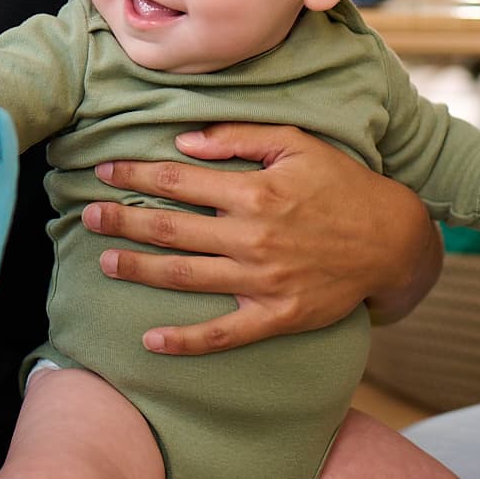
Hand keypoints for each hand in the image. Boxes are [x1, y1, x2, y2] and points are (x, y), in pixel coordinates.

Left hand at [83, 123, 440, 355]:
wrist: (392, 242)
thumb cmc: (342, 185)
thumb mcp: (298, 143)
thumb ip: (240, 137)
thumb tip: (183, 142)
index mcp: (255, 190)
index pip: (178, 180)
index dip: (136, 175)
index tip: (104, 172)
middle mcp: (253, 236)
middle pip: (171, 228)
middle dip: (124, 221)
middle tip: (87, 216)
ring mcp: (263, 280)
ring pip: (186, 277)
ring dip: (139, 270)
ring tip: (106, 262)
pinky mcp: (277, 316)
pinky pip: (224, 334)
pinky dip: (185, 341)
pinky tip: (151, 340)